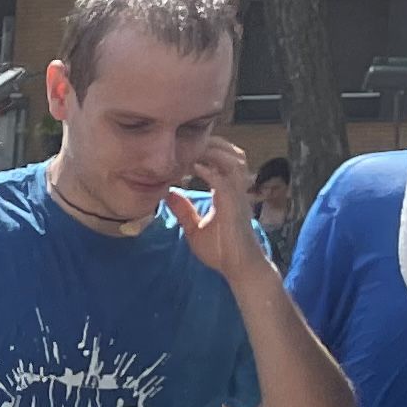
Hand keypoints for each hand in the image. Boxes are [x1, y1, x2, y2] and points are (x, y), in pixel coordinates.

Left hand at [169, 138, 274, 290]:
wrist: (238, 267)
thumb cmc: (221, 250)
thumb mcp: (194, 227)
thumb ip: (183, 210)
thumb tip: (168, 194)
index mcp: (228, 192)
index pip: (223, 160)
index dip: (206, 150)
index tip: (183, 148)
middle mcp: (236, 189)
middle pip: (231, 153)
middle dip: (211, 143)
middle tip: (186, 140)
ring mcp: (237, 196)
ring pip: (232, 160)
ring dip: (212, 151)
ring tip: (189, 148)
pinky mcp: (234, 205)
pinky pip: (224, 180)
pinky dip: (210, 169)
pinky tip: (193, 165)